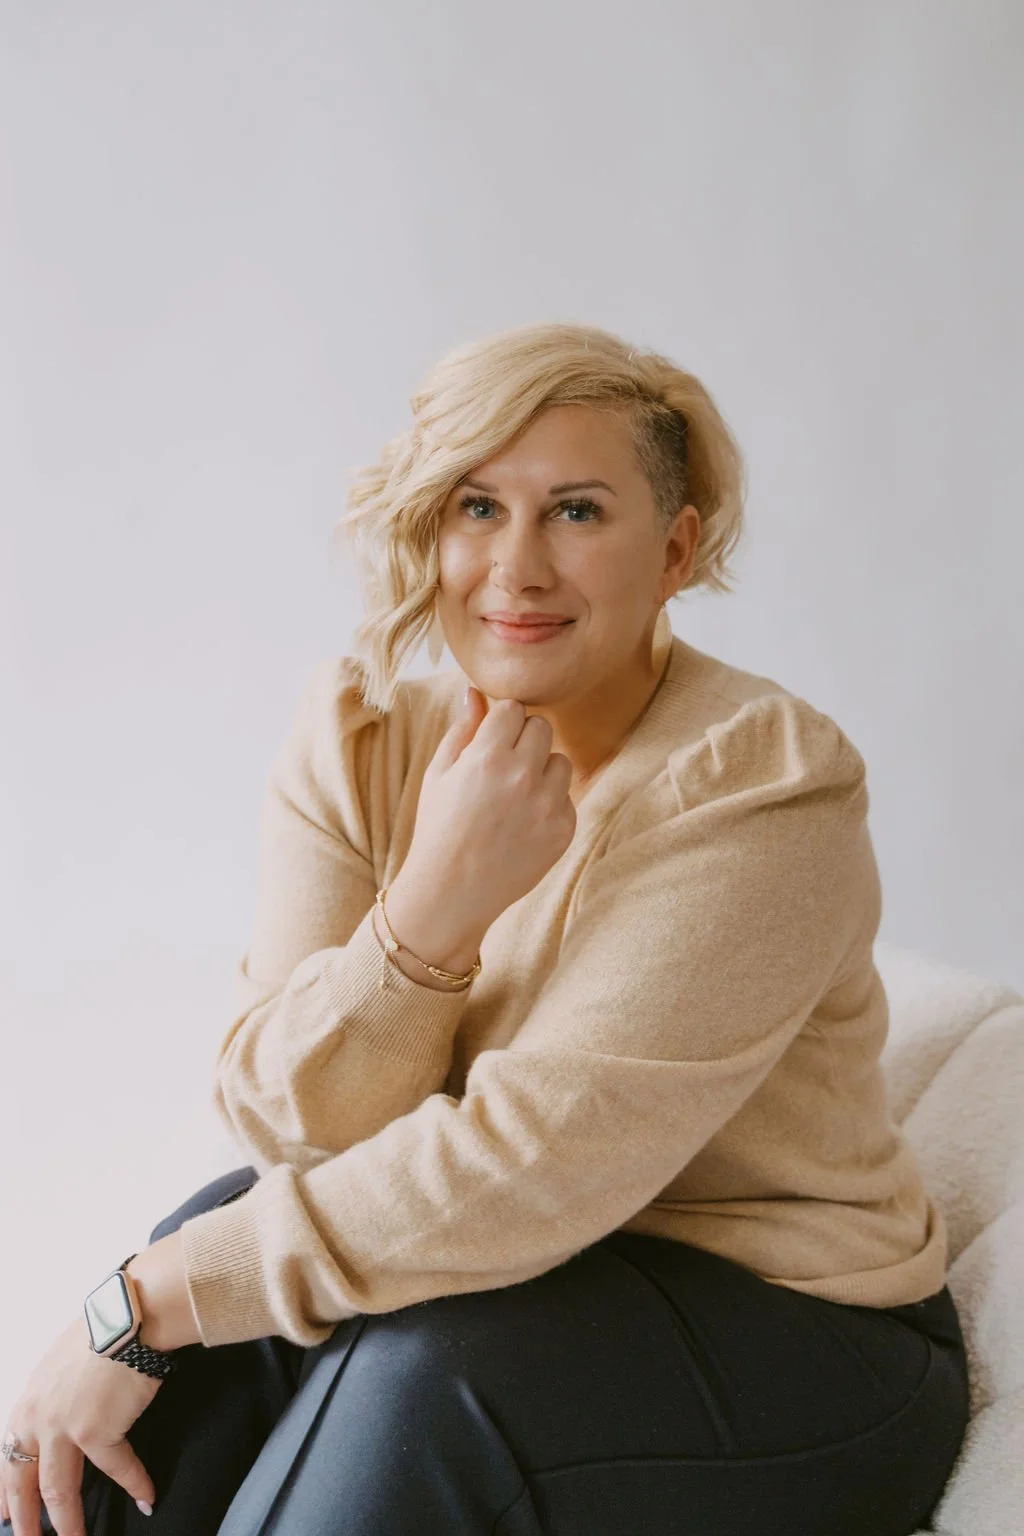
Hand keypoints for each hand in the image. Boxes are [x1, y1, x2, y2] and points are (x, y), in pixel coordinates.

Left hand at [0, 1314, 160, 1534]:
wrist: (131, 1315)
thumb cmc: (105, 1327)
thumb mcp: (62, 1363)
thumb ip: (55, 1394)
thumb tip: (67, 1411)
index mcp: (29, 1401)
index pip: (8, 1457)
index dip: (6, 1491)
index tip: (5, 1515)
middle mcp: (38, 1418)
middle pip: (23, 1483)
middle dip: (25, 1519)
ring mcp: (65, 1427)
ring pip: (58, 1490)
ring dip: (68, 1522)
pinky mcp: (98, 1431)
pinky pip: (117, 1469)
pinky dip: (135, 1484)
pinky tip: (146, 1498)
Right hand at [404, 686, 575, 932]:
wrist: (451, 892)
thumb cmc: (439, 828)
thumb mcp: (439, 774)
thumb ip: (463, 729)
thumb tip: (475, 691)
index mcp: (487, 757)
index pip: (514, 708)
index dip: (501, 722)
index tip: (492, 741)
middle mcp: (522, 777)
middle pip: (542, 727)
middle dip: (524, 739)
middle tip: (502, 767)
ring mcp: (547, 806)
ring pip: (561, 761)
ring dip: (542, 770)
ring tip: (514, 796)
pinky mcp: (563, 830)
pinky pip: (567, 797)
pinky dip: (549, 804)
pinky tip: (523, 823)